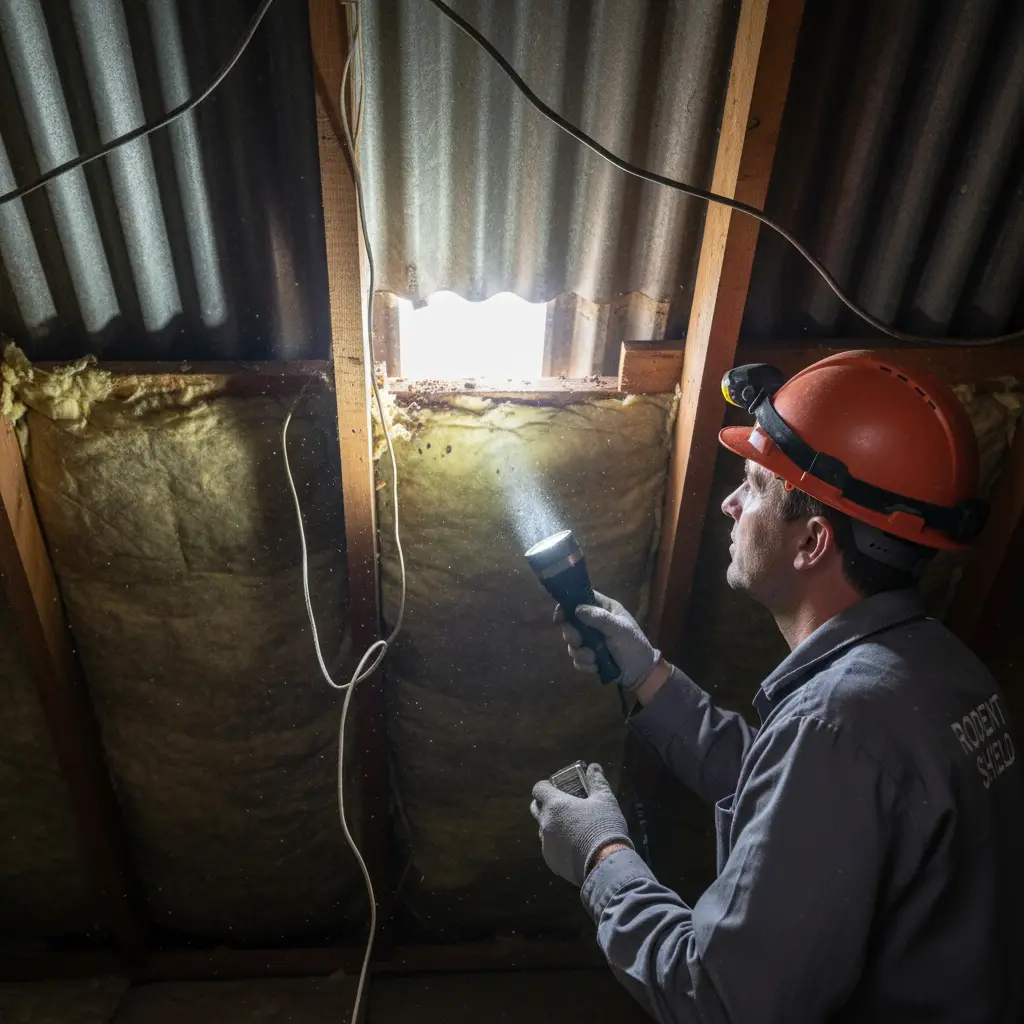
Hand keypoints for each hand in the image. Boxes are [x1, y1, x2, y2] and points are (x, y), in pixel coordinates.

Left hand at [530, 764, 632, 885]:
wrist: (605, 863)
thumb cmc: (604, 826)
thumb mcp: (605, 800)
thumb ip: (597, 781)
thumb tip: (593, 766)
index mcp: (555, 805)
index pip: (538, 789)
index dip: (546, 786)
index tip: (556, 788)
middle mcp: (545, 823)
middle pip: (536, 809)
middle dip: (544, 804)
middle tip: (562, 806)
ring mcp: (546, 844)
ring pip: (543, 830)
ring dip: (552, 825)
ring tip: (572, 828)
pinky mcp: (552, 861)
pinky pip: (551, 848)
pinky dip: (558, 845)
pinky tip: (575, 847)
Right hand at [554, 591, 660, 690]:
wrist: (640, 673)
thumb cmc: (633, 645)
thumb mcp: (619, 629)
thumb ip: (599, 618)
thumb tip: (577, 609)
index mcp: (603, 609)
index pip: (580, 599)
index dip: (567, 606)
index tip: (559, 618)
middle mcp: (594, 623)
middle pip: (570, 624)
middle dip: (572, 635)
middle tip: (580, 642)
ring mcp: (591, 641)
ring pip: (572, 644)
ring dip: (581, 653)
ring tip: (594, 658)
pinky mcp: (589, 657)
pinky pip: (577, 659)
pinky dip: (585, 664)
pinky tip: (596, 666)